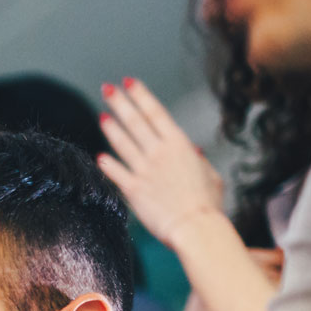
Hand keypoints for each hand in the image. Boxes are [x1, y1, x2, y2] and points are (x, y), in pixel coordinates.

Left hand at [97, 77, 226, 250]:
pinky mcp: (134, 190)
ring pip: (122, 143)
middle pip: (135, 122)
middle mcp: (159, 153)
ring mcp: (144, 170)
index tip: (129, 82)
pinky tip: (100, 156)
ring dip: (111, 128)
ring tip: (101, 114)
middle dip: (120, 102)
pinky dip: (107, 164)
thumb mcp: (211, 176)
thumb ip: (199, 161)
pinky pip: (116, 173)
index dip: (140, 95)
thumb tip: (194, 151)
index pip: (155, 112)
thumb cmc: (208, 206)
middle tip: (107, 88)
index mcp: (179, 145)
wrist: (196, 228)